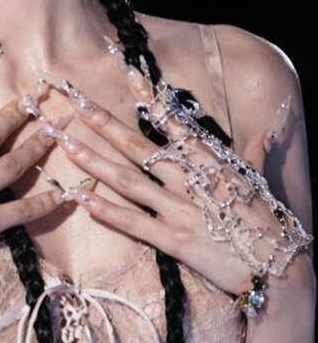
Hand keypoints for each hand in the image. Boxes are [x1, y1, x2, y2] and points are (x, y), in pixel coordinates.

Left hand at [22, 62, 297, 296]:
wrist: (277, 268)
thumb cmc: (268, 223)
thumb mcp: (259, 182)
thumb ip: (254, 155)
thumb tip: (265, 133)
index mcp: (210, 163)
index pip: (174, 123)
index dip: (151, 98)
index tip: (129, 74)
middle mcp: (190, 181)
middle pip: (138, 147)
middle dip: (104, 124)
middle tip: (76, 104)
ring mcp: (179, 210)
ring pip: (128, 181)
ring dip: (94, 161)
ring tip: (66, 143)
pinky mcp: (173, 240)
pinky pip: (133, 222)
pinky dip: (106, 210)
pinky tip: (81, 198)